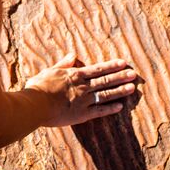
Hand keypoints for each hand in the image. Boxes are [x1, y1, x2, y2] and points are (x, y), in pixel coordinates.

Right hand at [24, 52, 138, 127]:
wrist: (35, 104)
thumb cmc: (39, 87)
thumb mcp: (50, 70)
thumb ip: (63, 63)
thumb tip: (73, 54)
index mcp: (76, 75)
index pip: (98, 69)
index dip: (112, 66)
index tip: (123, 63)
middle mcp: (83, 86)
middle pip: (106, 80)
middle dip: (121, 77)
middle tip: (134, 74)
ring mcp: (84, 101)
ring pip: (106, 94)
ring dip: (120, 91)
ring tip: (132, 88)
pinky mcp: (81, 114)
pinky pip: (99, 111)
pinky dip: (110, 109)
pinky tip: (120, 107)